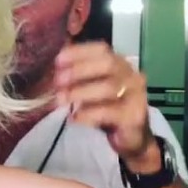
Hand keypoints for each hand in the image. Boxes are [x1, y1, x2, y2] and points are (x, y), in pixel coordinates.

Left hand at [54, 42, 157, 168]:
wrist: (129, 137)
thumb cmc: (105, 107)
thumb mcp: (89, 87)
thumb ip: (75, 74)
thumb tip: (51, 64)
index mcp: (118, 63)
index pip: (101, 49)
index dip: (79, 52)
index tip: (57, 60)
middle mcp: (130, 75)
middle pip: (108, 64)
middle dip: (79, 70)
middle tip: (57, 81)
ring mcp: (136, 95)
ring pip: (109, 88)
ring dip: (79, 92)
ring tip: (60, 100)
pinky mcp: (134, 116)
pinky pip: (110, 112)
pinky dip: (88, 114)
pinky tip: (73, 117)